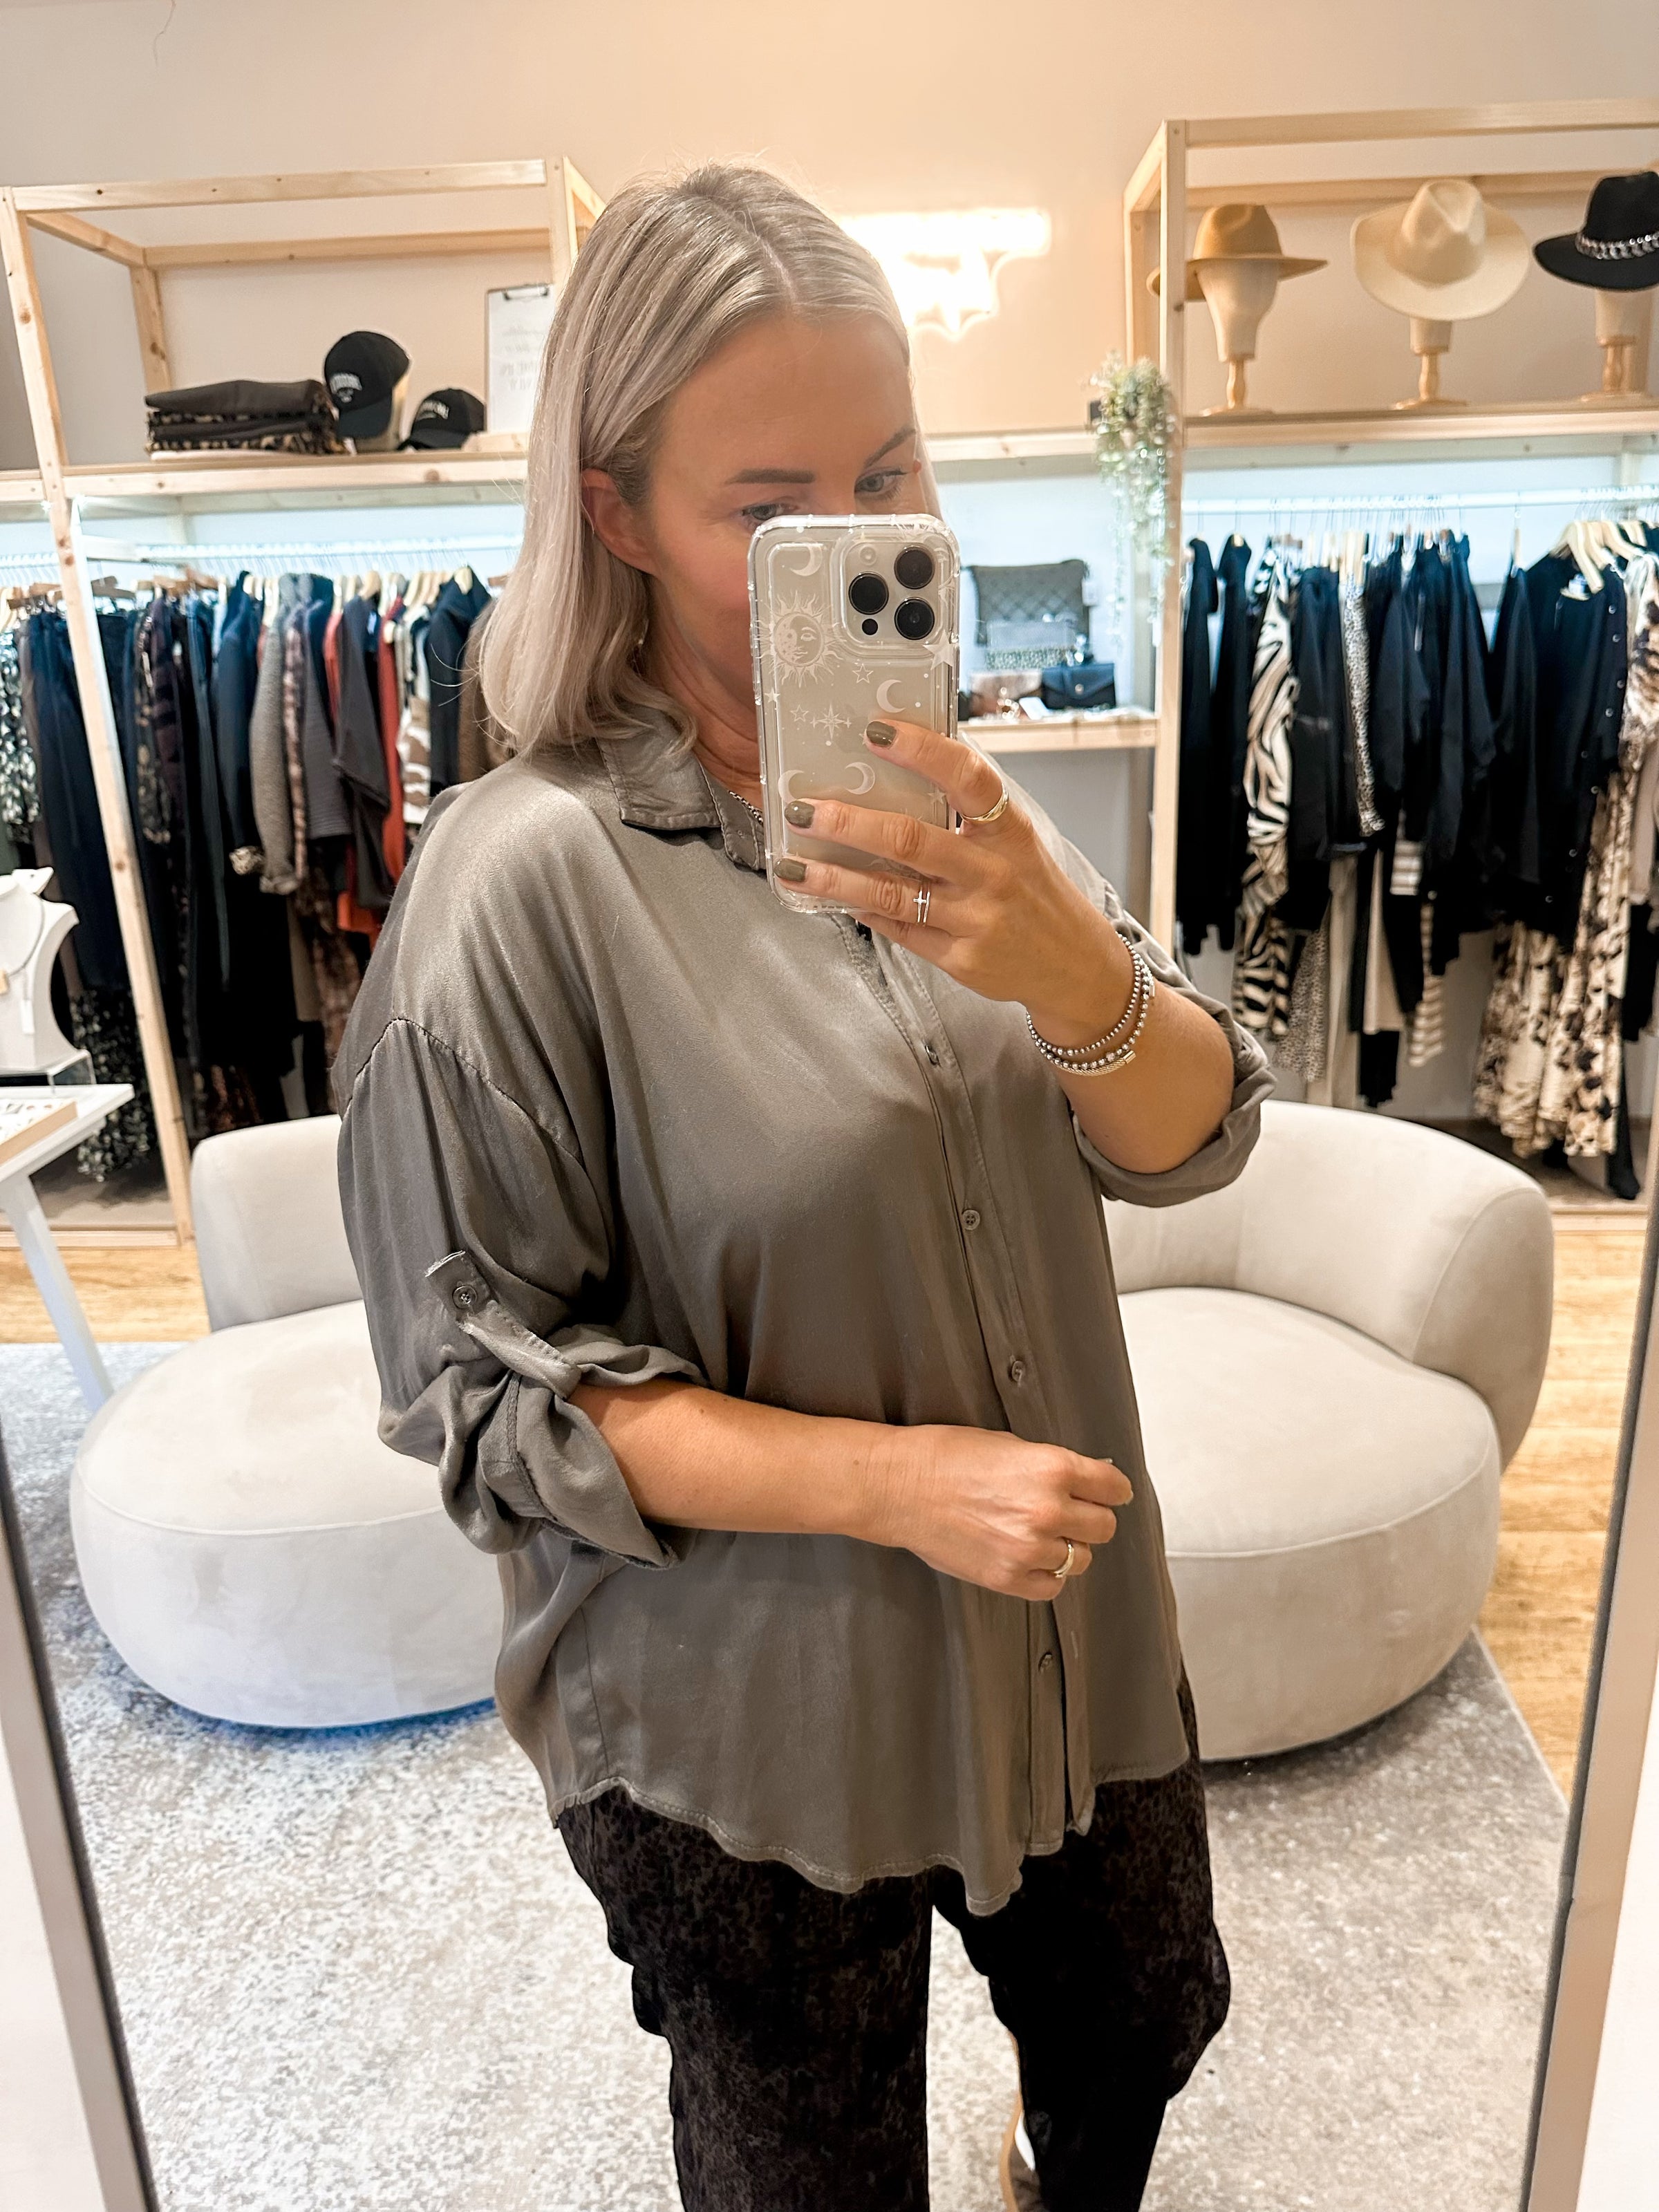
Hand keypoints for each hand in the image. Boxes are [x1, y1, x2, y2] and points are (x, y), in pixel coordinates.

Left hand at [777, 717, 1130, 1040]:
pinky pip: (899, 929)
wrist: (1072, 964)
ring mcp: (975, 920)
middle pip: (911, 840)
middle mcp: (993, 873)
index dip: (922, 751)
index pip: (968, 778)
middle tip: (802, 809)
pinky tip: (831, 896)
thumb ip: (968, 810)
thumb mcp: (1015, 841)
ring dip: (835, 878)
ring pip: (892, 893)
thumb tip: (899, 767)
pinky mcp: (959, 959)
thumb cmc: (1033, 890)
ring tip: (791, 865)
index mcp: (1009, 830)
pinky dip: (863, 910)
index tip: (875, 731)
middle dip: (849, 824)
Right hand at [864, 1420, 1132, 1600]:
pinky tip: (1030, 1557)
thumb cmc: (947, 1457)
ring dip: (1067, 1546)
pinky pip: (1053, 1586)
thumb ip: (1054, 1468)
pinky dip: (1048, 1574)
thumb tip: (1085, 1483)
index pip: (1114, 1488)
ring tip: (1039, 1533)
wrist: (899, 1487)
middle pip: (1104, 1527)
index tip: (1109, 1493)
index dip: (1112, 1490)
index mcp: (1052, 1468)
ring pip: (1081, 1559)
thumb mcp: (1011, 1445)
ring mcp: (1029, 1549)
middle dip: (1091, 1518)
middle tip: (1072, 1513)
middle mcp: (1047, 1510)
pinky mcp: (1008, 1578)